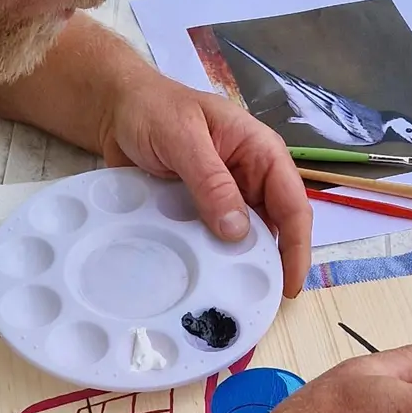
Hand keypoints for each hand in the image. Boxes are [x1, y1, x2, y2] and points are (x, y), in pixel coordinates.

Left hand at [96, 75, 312, 296]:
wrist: (115, 110)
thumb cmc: (153, 110)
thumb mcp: (182, 139)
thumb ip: (211, 181)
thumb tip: (238, 232)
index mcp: (260, 152)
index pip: (293, 203)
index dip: (296, 246)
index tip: (289, 284)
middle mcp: (250, 177)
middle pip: (274, 227)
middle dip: (271, 263)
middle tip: (261, 303)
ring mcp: (226, 196)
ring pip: (245, 238)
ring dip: (240, 264)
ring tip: (233, 299)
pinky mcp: (201, 210)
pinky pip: (213, 239)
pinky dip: (212, 259)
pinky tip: (205, 281)